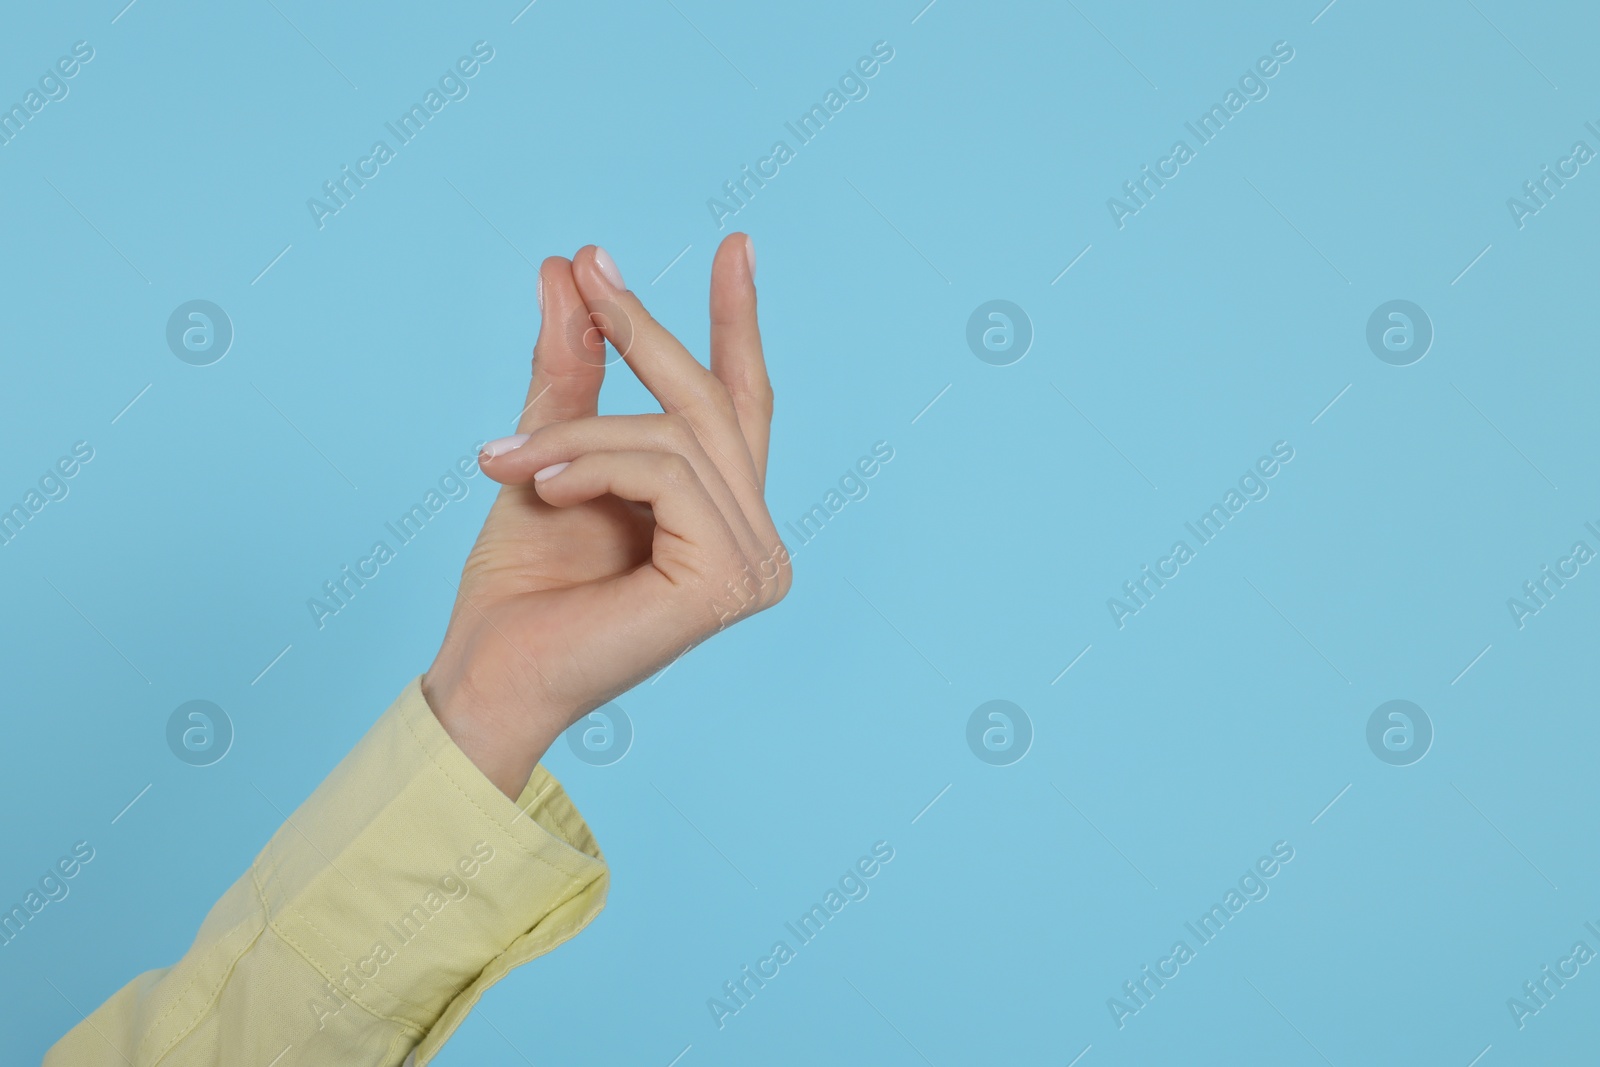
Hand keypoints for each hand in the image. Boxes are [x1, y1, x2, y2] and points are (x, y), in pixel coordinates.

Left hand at [422, 235, 790, 796]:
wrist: (488, 673)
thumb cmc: (521, 586)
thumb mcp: (551, 450)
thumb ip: (576, 369)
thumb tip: (571, 269)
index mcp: (725, 518)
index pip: (741, 405)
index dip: (738, 324)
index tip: (735, 245)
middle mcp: (757, 542)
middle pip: (711, 406)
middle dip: (645, 333)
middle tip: (587, 271)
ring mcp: (754, 565)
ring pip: (679, 437)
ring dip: (582, 432)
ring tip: (506, 460)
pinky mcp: (728, 580)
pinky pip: (668, 472)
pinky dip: (593, 463)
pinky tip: (543, 487)